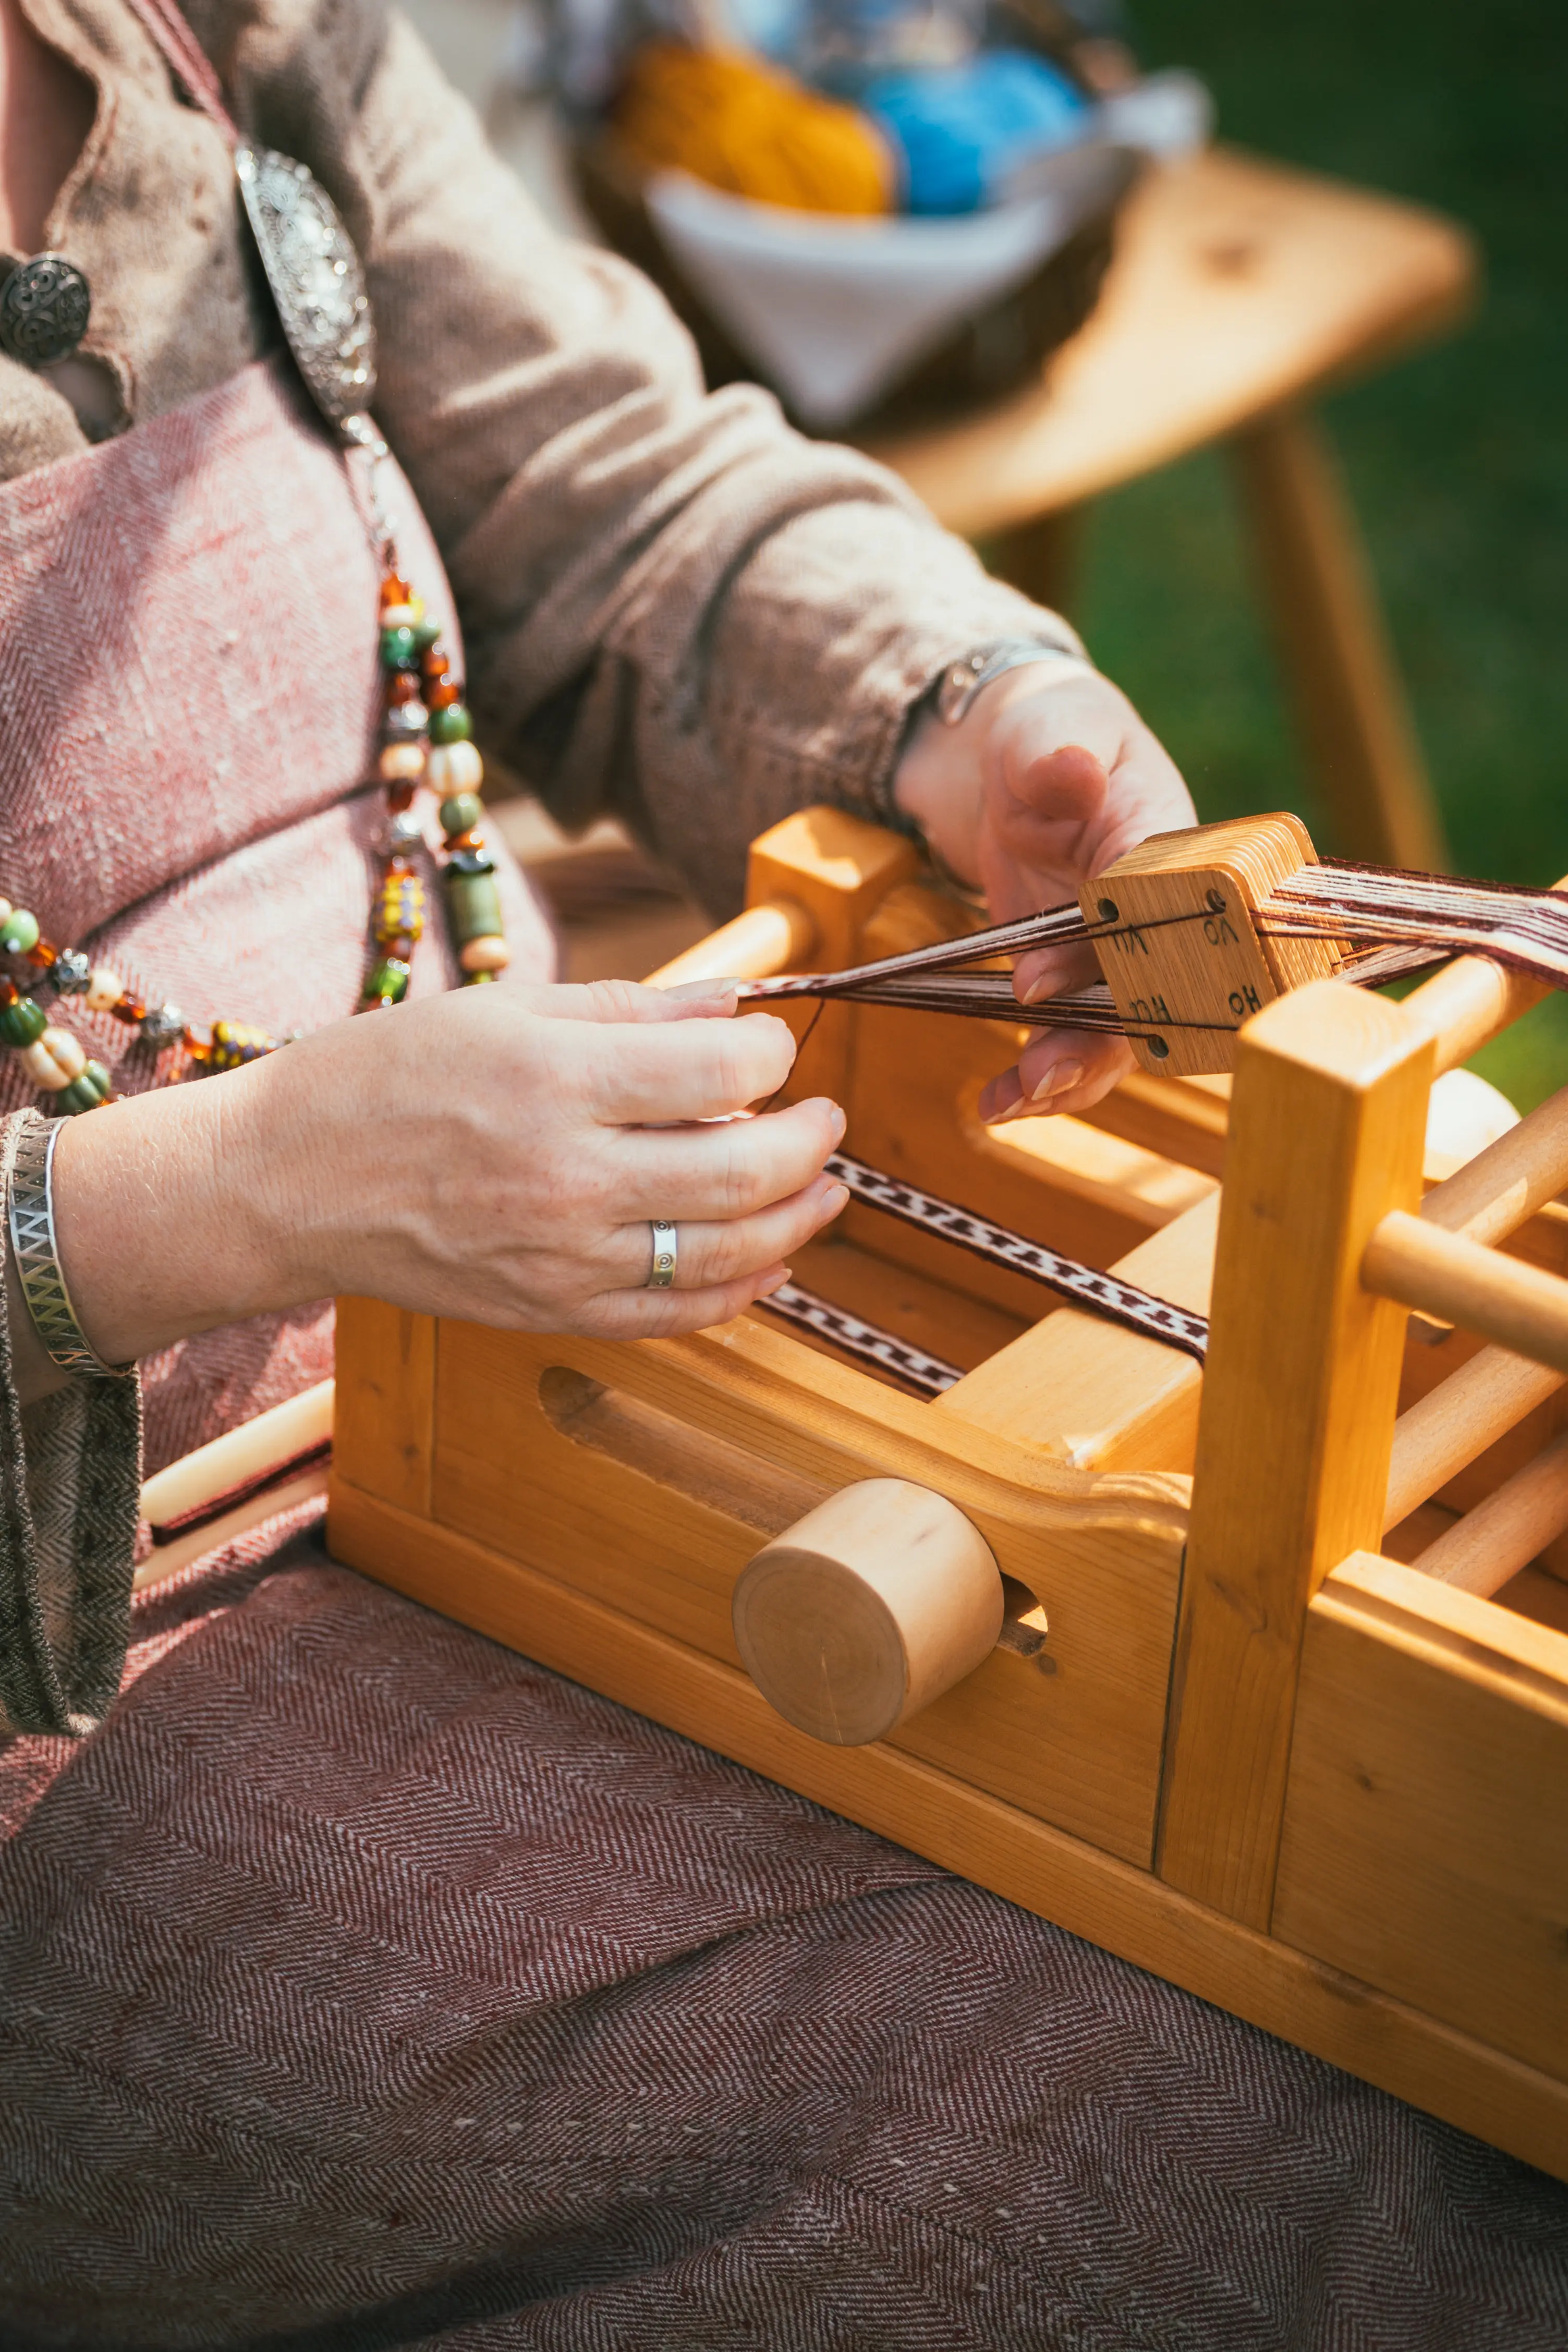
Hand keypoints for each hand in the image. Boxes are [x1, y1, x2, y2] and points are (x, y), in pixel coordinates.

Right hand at [44, 980, 847, 1392]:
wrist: (284, 1183)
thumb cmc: (382, 1080)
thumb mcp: (501, 1010)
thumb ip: (629, 1009)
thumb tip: (735, 998)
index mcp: (552, 1083)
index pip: (720, 1074)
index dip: (773, 1052)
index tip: (774, 1043)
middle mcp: (566, 1179)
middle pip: (744, 1171)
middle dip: (811, 1140)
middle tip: (827, 1115)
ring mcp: (561, 1259)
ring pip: (727, 1253)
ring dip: (798, 1218)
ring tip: (824, 1187)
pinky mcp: (551, 1312)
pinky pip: (675, 1315)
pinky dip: (740, 1291)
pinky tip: (771, 1260)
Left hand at [893, 659, 1194, 1119]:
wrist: (1031, 760)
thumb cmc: (1053, 733)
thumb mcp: (1053, 728)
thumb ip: (1061, 753)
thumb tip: (1070, 769)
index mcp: (1169, 850)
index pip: (1151, 912)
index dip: (1103, 954)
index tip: (1037, 978)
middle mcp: (1160, 916)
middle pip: (1150, 994)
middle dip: (1096, 1043)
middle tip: (1041, 1074)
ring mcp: (1122, 955)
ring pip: (1116, 1034)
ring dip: (1069, 1073)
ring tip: (1016, 1103)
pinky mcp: (1083, 980)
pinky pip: (1076, 1039)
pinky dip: (1042, 1077)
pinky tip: (999, 1105)